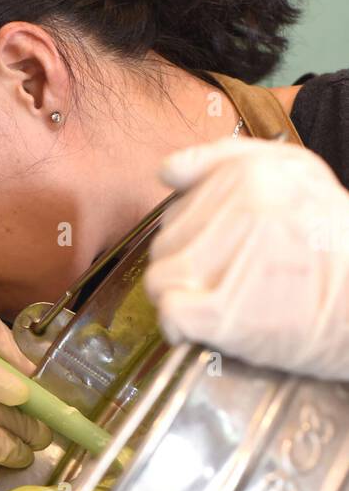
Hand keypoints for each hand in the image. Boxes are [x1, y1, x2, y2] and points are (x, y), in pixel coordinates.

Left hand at [145, 137, 348, 379]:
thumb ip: (225, 161)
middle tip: (225, 284)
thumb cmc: (335, 243)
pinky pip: (170, 315)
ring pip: (160, 280)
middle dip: (186, 269)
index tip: (225, 256)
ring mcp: (226, 262)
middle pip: (165, 246)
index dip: (195, 240)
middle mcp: (236, 212)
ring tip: (216, 305)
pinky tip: (205, 330)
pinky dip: (180, 328)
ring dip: (180, 298)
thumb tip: (166, 171)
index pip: (178, 211)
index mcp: (249, 175)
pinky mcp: (221, 312)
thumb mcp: (296, 174)